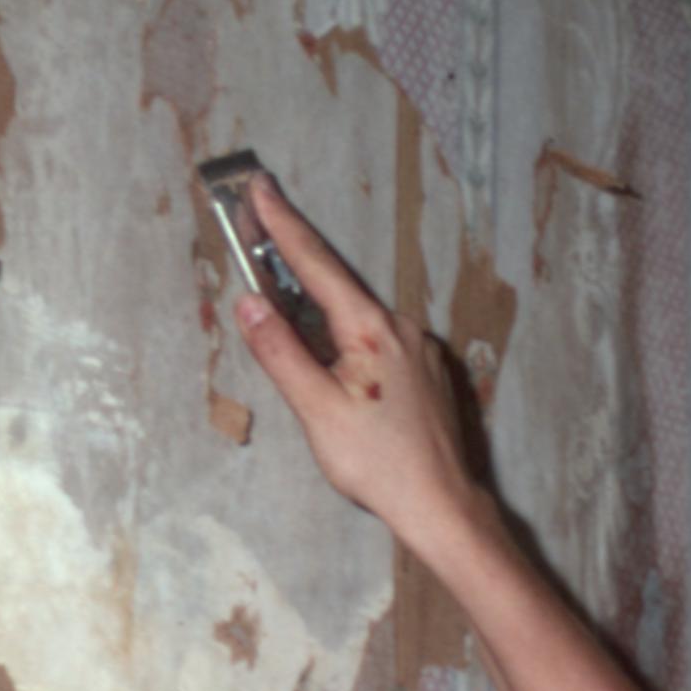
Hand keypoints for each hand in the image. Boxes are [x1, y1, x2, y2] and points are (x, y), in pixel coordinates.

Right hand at [230, 176, 492, 555]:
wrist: (441, 504)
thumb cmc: (378, 464)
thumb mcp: (317, 410)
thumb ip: (281, 352)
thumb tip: (250, 303)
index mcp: (370, 328)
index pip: (315, 263)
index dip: (282, 224)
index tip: (260, 187)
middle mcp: (400, 327)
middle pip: (337, 288)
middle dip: (297, 266)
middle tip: (261, 237)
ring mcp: (418, 349)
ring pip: (357, 320)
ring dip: (322, 315)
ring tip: (293, 327)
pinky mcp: (426, 372)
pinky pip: (378, 343)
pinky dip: (349, 342)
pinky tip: (338, 370)